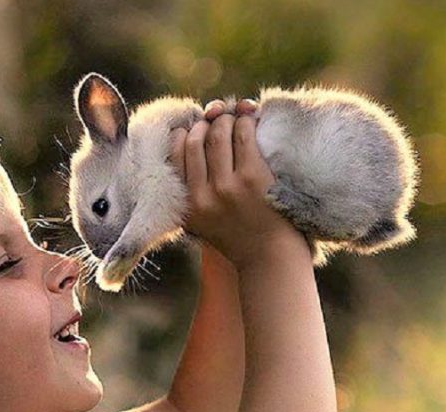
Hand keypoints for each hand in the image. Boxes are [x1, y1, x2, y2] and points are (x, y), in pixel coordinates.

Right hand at [169, 99, 301, 268]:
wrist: (271, 260)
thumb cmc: (242, 238)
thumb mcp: (204, 224)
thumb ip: (194, 195)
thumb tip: (190, 142)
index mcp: (187, 206)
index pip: (175, 155)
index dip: (184, 133)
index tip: (195, 128)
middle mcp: (202, 196)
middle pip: (195, 140)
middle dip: (206, 123)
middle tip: (218, 119)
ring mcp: (227, 186)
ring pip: (218, 133)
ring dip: (227, 119)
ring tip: (235, 118)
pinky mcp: (253, 178)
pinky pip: (244, 136)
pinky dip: (246, 122)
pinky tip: (251, 121)